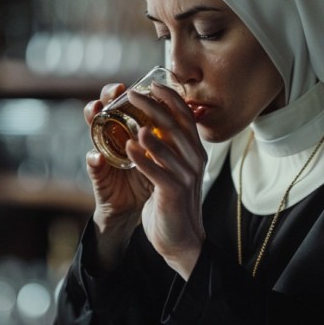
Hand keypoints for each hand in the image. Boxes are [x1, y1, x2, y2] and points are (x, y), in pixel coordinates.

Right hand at [84, 83, 151, 270]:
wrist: (143, 215)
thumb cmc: (152, 180)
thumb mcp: (161, 155)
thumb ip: (166, 135)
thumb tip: (185, 108)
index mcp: (130, 133)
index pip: (124, 106)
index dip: (128, 92)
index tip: (133, 84)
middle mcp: (115, 140)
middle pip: (105, 111)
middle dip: (106, 98)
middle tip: (115, 91)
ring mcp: (105, 156)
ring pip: (93, 132)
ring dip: (93, 120)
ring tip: (95, 111)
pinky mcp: (100, 177)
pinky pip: (94, 167)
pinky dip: (94, 161)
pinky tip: (96, 157)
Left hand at [125, 81, 207, 279]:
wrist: (180, 240)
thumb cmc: (172, 202)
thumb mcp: (174, 170)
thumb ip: (168, 148)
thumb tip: (154, 124)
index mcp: (194, 150)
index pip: (185, 115)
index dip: (171, 97)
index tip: (153, 84)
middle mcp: (194, 159)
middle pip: (175, 124)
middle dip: (153, 106)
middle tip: (133, 93)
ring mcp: (186, 175)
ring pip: (168, 145)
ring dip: (149, 129)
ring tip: (131, 118)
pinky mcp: (174, 192)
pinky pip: (157, 171)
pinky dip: (143, 158)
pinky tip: (129, 148)